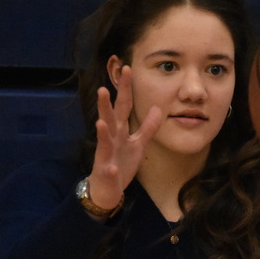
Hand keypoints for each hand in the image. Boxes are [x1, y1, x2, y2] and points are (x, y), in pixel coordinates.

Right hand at [86, 65, 162, 215]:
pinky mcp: (106, 172)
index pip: (123, 106)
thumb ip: (147, 127)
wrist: (108, 189)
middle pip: (109, 118)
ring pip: (103, 141)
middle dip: (106, 104)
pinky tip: (112, 167)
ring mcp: (106, 155)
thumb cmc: (121, 163)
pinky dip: (110, 169)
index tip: (128, 69)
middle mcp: (110, 139)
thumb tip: (158, 108)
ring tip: (101, 120)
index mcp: (120, 130)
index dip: (126, 89)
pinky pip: (109, 170)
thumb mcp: (138, 144)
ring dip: (102, 131)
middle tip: (104, 87)